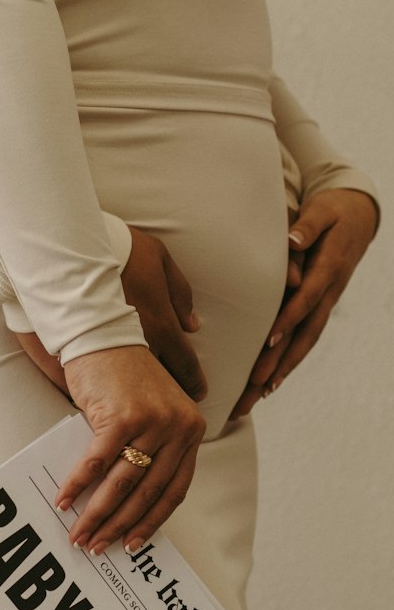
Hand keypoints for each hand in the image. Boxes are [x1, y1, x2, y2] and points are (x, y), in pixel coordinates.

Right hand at [14, 226, 207, 401]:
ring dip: (140, 395)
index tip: (198, 393)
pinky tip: (111, 394)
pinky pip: (102, 383)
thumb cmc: (118, 251)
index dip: (194, 382)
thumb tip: (192, 325)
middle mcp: (142, 345)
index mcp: (162, 324)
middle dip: (170, 394)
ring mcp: (113, 354)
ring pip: (133, 388)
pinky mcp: (85, 358)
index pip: (186, 365)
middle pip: (162, 382)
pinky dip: (109, 389)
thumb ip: (180, 294)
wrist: (71, 254)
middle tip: (174, 403)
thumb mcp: (159, 260)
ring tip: (144, 403)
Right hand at [55, 345, 205, 555]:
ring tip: (79, 534)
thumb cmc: (123, 375)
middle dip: (119, 526)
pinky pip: (97, 463)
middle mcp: (178, 428)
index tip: (133, 544)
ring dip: (97, 514)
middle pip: (147, 492)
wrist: (104, 335)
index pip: (175, 490)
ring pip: (122, 484)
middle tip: (98, 547)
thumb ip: (151, 448)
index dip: (152, 521)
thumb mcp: (152, 411)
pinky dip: (77, 485)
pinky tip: (64, 501)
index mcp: (190, 430)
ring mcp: (152, 422)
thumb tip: (126, 499)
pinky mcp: (122, 417)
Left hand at [230, 189, 378, 418]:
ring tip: (257, 398)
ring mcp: (325, 305)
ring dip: (281, 372)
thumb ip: (308, 226)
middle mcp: (328, 293)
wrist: (357, 217)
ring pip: (304, 344)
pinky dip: (288, 364)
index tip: (268, 339)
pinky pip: (304, 342)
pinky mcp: (319, 311)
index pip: (306, 298)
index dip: (289, 319)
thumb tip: (293, 239)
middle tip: (253, 388)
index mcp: (327, 269)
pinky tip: (269, 386)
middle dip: (278, 363)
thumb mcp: (323, 211)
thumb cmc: (333, 212)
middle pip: (303, 334)